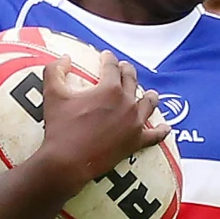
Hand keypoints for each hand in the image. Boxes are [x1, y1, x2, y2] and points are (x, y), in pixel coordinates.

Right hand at [37, 49, 166, 185]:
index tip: (106, 56)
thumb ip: (55, 70)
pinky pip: (154, 136)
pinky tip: (165, 128)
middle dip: (127, 71)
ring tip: (150, 94)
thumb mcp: (53, 94)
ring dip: (149, 97)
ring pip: (148, 105)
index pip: (112, 66)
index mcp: (110, 88)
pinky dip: (161, 131)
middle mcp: (127, 103)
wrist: (68, 162)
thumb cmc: (60, 128)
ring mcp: (134, 123)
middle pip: (132, 81)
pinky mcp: (136, 142)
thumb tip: (64, 58)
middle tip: (124, 69)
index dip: (108, 58)